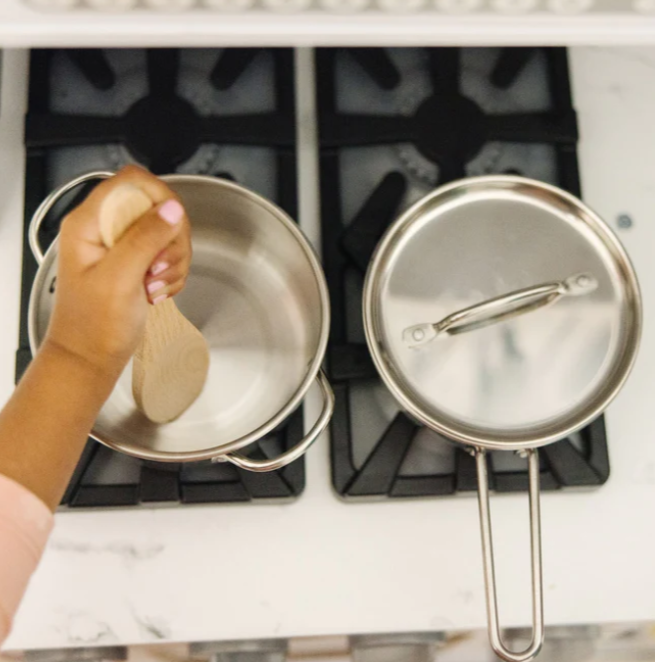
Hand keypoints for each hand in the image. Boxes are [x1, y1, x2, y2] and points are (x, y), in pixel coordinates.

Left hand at [44, 165, 192, 379]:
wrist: (91, 358)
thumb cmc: (92, 326)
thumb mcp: (119, 279)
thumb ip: (144, 239)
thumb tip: (171, 207)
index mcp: (89, 223)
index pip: (132, 182)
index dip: (159, 197)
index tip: (171, 225)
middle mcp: (105, 229)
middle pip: (158, 207)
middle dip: (170, 238)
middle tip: (159, 266)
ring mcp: (122, 246)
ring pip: (168, 232)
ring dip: (173, 261)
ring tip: (155, 284)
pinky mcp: (137, 262)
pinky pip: (169, 254)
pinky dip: (172, 274)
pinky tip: (157, 291)